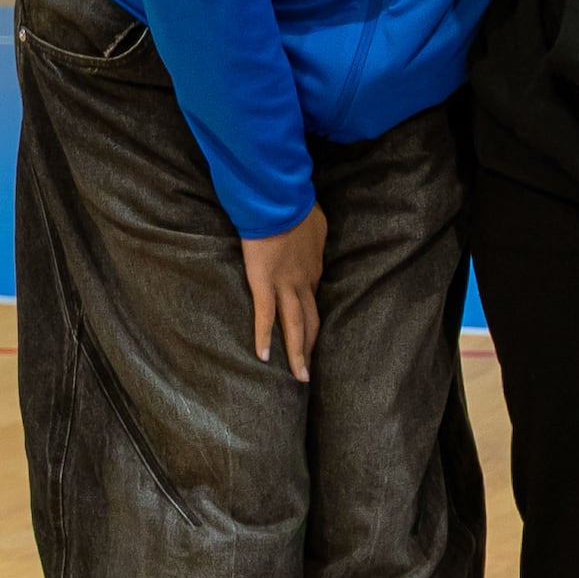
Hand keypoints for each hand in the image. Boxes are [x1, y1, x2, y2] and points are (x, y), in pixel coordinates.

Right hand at [241, 205, 329, 381]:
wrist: (279, 200)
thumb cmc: (296, 207)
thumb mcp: (316, 226)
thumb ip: (313, 239)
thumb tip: (311, 238)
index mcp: (314, 270)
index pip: (315, 304)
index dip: (314, 324)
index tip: (312, 341)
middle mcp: (304, 282)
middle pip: (311, 322)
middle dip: (311, 348)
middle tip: (309, 373)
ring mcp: (285, 284)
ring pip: (295, 326)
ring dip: (298, 354)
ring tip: (300, 377)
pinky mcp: (264, 281)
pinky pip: (265, 315)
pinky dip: (264, 337)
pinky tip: (263, 357)